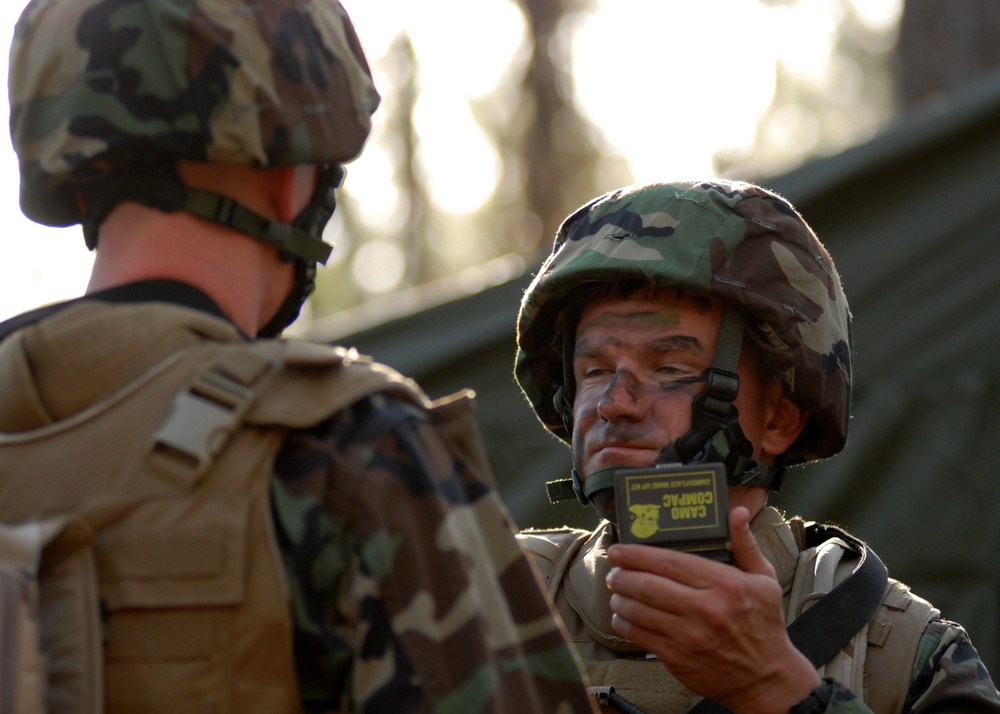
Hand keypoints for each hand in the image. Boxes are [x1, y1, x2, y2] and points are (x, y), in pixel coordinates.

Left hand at [605, 506, 820, 713]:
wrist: (766, 677)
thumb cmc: (763, 624)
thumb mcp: (764, 580)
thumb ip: (745, 544)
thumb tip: (737, 513)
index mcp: (725, 584)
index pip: (670, 562)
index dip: (638, 554)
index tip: (620, 549)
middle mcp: (706, 609)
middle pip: (648, 585)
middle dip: (622, 574)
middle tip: (613, 569)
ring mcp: (690, 636)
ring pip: (639, 610)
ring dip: (619, 598)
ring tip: (615, 591)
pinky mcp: (679, 658)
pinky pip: (640, 635)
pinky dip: (624, 623)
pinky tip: (622, 616)